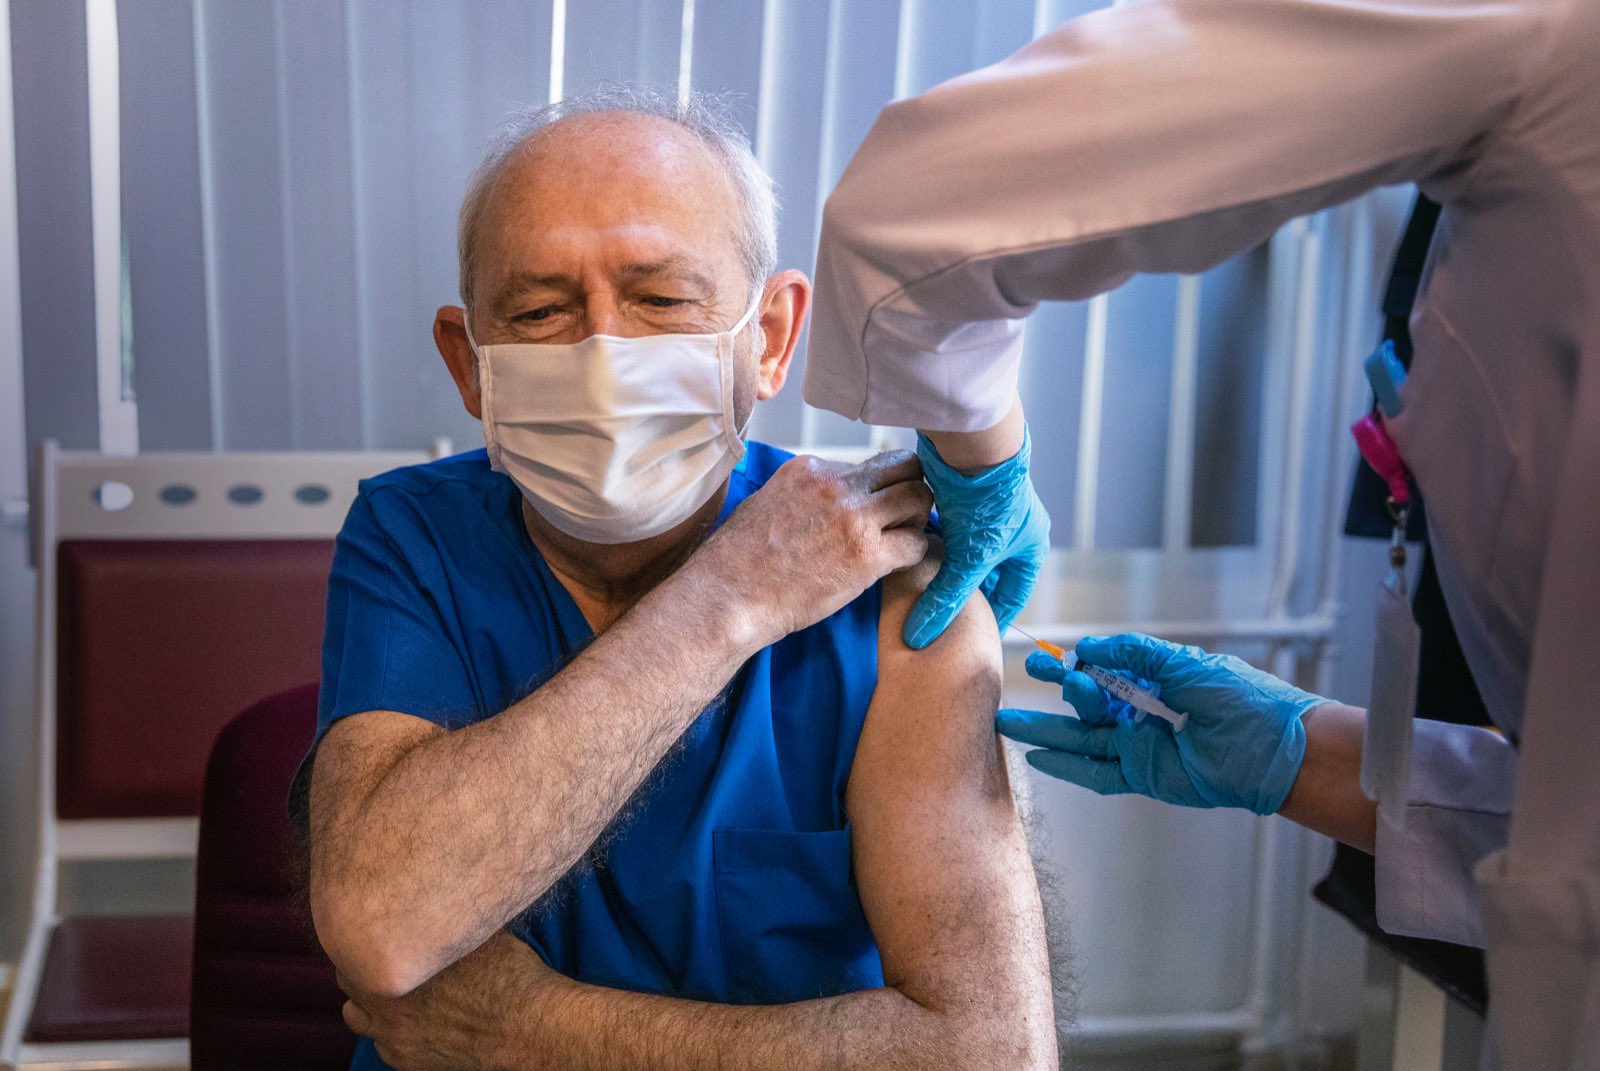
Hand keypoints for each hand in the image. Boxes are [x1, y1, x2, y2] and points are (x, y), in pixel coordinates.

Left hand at [341, 931, 565, 1070]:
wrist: (526, 1026)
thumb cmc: (508, 972)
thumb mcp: (476, 929)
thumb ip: (445, 916)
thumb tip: (442, 889)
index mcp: (393, 965)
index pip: (350, 945)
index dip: (365, 935)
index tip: (378, 927)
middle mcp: (383, 1003)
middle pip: (347, 980)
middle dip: (362, 967)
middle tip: (384, 956)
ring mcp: (394, 1038)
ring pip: (355, 1017)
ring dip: (367, 1003)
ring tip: (392, 992)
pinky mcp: (408, 1062)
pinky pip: (382, 1045)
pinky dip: (391, 1031)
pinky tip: (417, 1019)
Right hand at [697, 450, 931, 648]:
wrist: (730, 596)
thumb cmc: (739, 560)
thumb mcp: (768, 503)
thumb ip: (806, 495)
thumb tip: (828, 502)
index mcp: (811, 470)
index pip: (867, 464)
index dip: (875, 487)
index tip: (872, 508)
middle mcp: (837, 485)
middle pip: (904, 468)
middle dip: (910, 489)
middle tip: (902, 516)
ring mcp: (855, 518)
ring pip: (919, 498)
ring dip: (916, 518)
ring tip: (901, 538)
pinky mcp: (868, 555)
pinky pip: (916, 543)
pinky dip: (914, 552)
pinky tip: (897, 563)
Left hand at [904, 427, 1048, 649]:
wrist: (973, 444)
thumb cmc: (986, 503)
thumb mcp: (969, 559)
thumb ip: (945, 598)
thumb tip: (918, 636)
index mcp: (1031, 547)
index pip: (1014, 594)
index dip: (995, 617)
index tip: (975, 637)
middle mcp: (1015, 529)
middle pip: (990, 573)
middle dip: (968, 592)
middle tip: (945, 616)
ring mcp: (991, 511)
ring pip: (968, 550)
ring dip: (948, 565)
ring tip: (926, 589)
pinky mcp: (966, 496)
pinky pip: (952, 528)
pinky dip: (936, 542)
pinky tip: (916, 553)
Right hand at [996, 633, 1329, 814]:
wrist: (1279, 749)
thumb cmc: (1244, 701)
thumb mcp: (1185, 664)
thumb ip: (1134, 654)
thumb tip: (1088, 648)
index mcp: (1156, 682)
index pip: (1103, 673)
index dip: (1073, 666)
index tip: (1045, 658)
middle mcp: (1145, 714)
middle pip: (1088, 705)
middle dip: (1055, 691)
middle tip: (1026, 675)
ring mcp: (1142, 747)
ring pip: (1084, 738)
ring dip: (1048, 730)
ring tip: (1009, 722)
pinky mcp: (1145, 776)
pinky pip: (1098, 773)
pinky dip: (1068, 768)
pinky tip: (1038, 758)